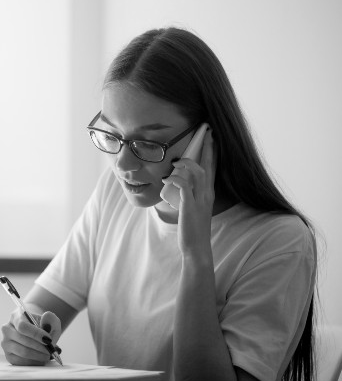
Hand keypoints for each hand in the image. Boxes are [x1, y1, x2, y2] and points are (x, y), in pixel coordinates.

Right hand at [0, 308, 61, 365]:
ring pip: (22, 352)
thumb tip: (46, 320)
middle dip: (40, 347)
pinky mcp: (9, 355)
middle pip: (22, 340)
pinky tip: (41, 359)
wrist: (35, 331)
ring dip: (38, 355)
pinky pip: (21, 362)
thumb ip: (51, 319)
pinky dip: (34, 362)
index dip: (36, 334)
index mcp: (15, 316)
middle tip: (51, 350)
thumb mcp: (49, 319)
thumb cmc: (42, 325)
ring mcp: (6, 343)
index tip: (48, 339)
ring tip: (48, 354)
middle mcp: (7, 329)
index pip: (22, 326)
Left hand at [162, 130, 215, 257]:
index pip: (212, 168)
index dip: (212, 153)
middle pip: (208, 165)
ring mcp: (199, 199)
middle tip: (206, 133)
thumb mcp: (193, 207)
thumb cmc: (192, 228)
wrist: (196, 247)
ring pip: (197, 173)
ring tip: (176, 161)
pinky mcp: (189, 206)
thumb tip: (179, 184)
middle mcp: (207, 194)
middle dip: (206, 148)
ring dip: (186, 163)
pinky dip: (176, 178)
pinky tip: (169, 178)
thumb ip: (189, 195)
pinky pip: (184, 186)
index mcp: (208, 193)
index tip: (211, 139)